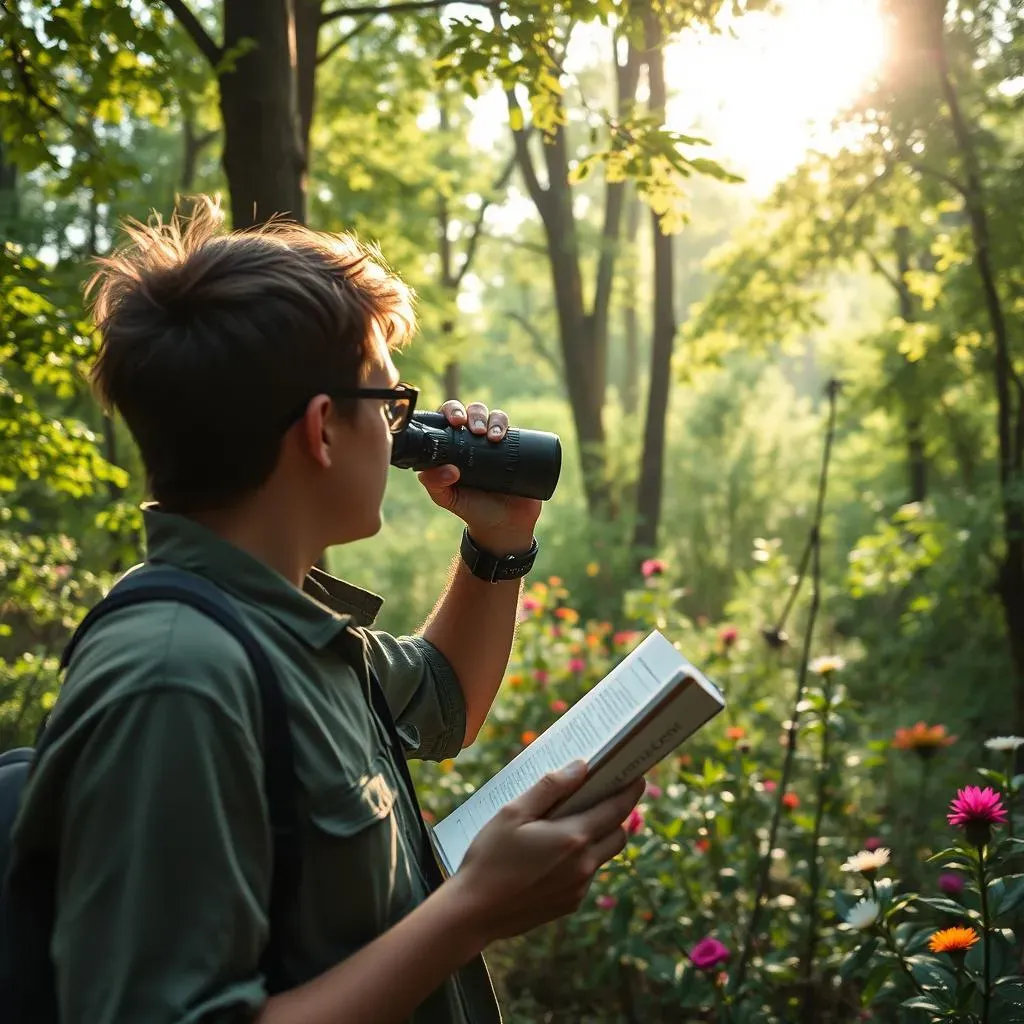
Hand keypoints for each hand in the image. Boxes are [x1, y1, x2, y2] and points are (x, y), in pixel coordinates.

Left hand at [416, 399, 541, 554]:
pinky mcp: (517, 449)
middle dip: (474, 414)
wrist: (504, 525)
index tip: (455, 421)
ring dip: (493, 419)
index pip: (449, 418)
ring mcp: (496, 443)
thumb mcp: (448, 499)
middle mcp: (475, 440)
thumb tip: (446, 467)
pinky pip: (514, 429)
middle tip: (475, 429)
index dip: (451, 411)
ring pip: (494, 416)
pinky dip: (508, 426)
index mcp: (454, 446)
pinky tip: (504, 435)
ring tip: (493, 437)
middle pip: (473, 412)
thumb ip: (435, 484)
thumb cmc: (471, 510)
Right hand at [448, 764, 645, 943]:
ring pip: (603, 856)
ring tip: (570, 825)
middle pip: (618, 834)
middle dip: (617, 815)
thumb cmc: (490, 857)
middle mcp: (584, 865)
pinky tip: (552, 855)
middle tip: (601, 798)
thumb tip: (581, 767)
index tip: (637, 777)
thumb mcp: (513, 813)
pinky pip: (586, 875)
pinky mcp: (570, 905)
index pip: (616, 809)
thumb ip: (550, 788)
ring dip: (597, 838)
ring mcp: (579, 888)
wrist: (474, 913)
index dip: (630, 791)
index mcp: (573, 838)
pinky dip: (580, 860)